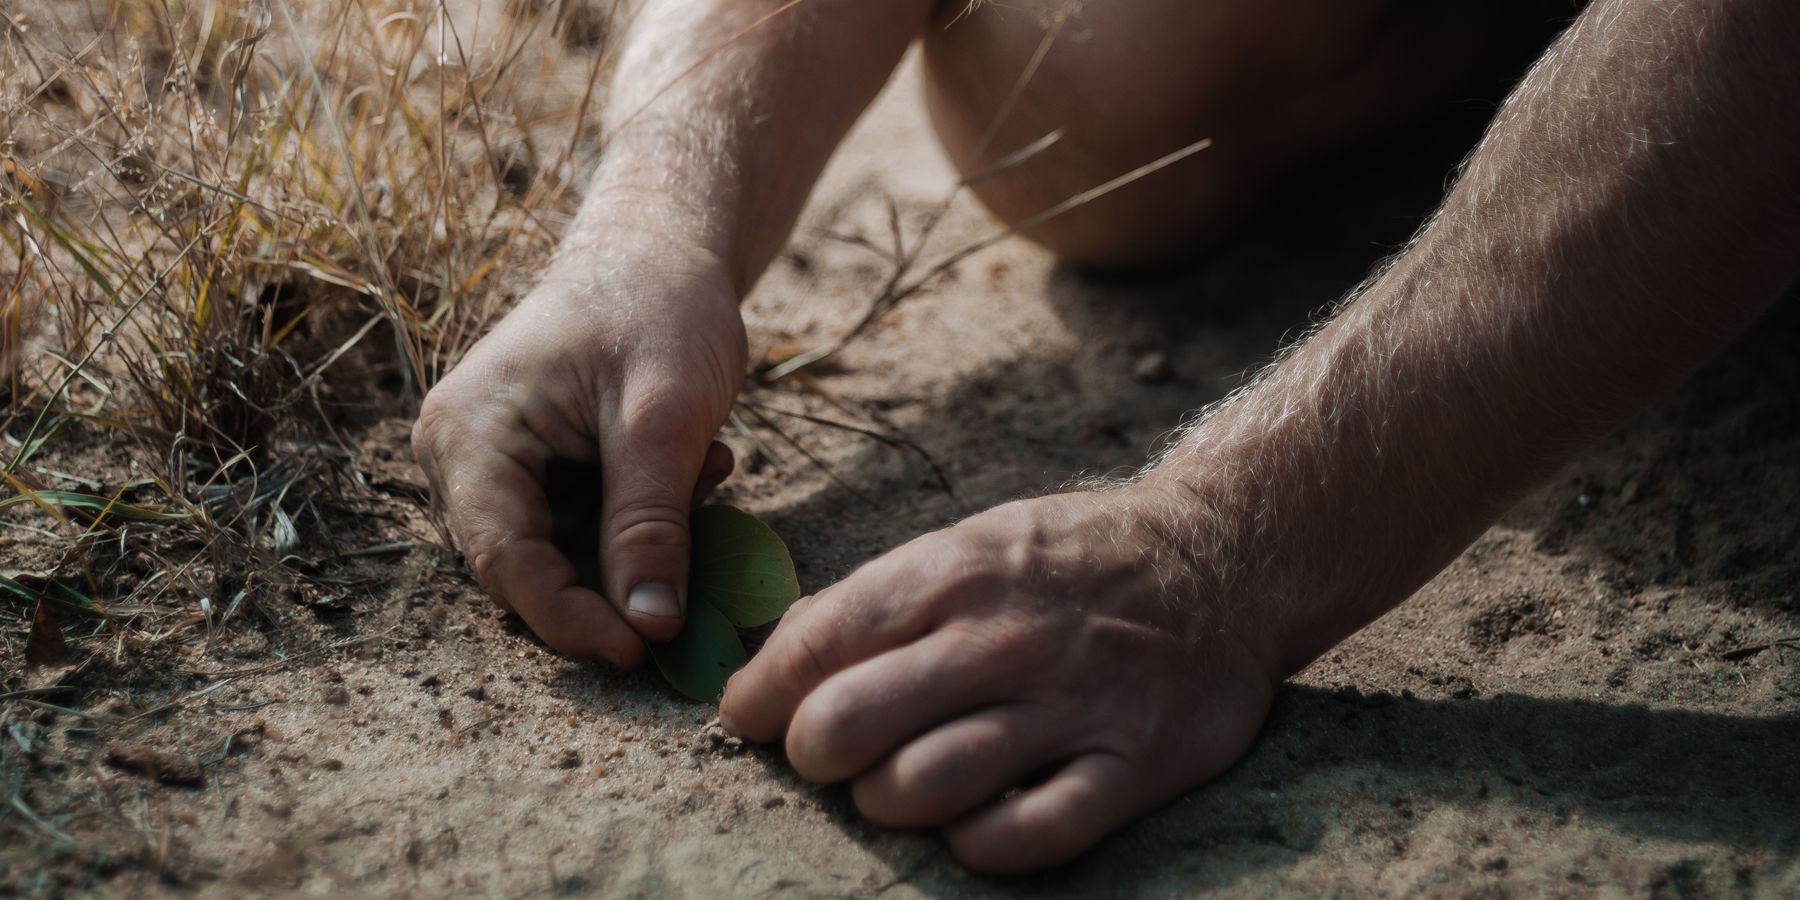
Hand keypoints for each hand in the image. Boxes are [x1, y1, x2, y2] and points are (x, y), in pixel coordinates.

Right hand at [413, 232, 746, 665]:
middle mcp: (461, 454)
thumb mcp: (664, 419)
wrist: (661, 247)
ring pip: (562, 553)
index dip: (573, 620)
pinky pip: (579, 526)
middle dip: (616, 577)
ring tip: (705, 472)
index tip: (646, 650)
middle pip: (528, 568)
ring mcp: (492, 460)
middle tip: (700, 551)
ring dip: (639, 542)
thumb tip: (652, 627)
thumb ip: (650, 524)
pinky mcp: (533, 465)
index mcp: (471, 436)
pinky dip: (639, 519)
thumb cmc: (658, 309)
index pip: (505, 565)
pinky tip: (691, 467)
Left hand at [719, 485, 1282, 872]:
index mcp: (951, 576)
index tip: (750, 722)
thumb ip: (879, 600)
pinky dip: (982, 842)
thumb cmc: (1071, 560)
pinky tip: (972, 827)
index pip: (814, 646)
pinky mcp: (1129, 766)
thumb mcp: (971, 544)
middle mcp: (1002, 640)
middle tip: (827, 762)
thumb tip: (776, 661)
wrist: (1223, 559)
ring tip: (896, 789)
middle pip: (849, 725)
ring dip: (887, 802)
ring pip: (925, 785)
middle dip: (813, 759)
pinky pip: (1032, 833)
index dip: (760, 697)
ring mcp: (1068, 706)